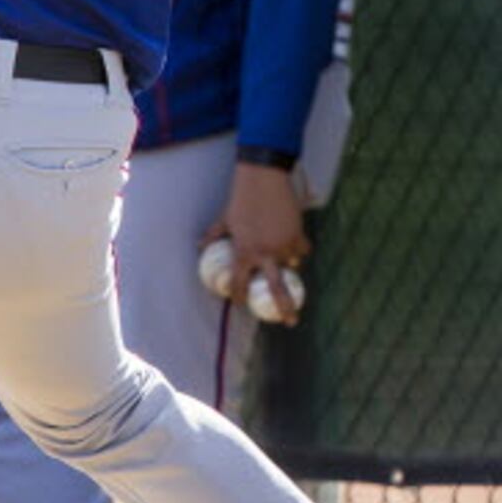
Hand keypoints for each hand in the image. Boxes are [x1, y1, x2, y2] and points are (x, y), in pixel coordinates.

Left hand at [205, 159, 310, 320]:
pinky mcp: (297, 234)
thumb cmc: (240, 199)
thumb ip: (213, 235)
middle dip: (285, 308)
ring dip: (289, 266)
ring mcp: (284, 244)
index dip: (239, 295)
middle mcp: (265, 253)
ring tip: (287, 264)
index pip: (240, 282)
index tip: (241, 302)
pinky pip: (302, 249)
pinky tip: (296, 248)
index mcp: (244, 251)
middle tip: (289, 322)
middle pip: (277, 288)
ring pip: (291, 265)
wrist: (264, 179)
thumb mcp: (224, 219)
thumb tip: (199, 244)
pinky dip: (299, 249)